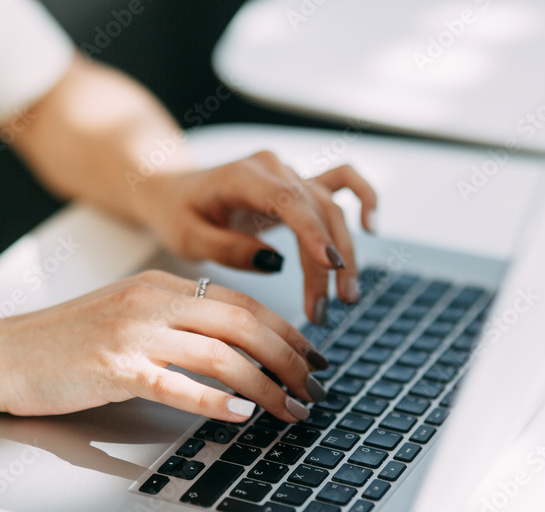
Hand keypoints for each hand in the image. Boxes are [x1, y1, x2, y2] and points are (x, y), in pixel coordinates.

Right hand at [0, 270, 330, 423]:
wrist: (0, 354)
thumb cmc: (61, 343)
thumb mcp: (123, 316)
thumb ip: (171, 323)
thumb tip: (226, 348)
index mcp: (158, 287)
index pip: (239, 303)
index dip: (285, 330)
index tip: (311, 355)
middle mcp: (151, 302)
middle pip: (243, 324)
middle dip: (289, 358)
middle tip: (315, 386)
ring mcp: (132, 333)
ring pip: (221, 354)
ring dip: (266, 384)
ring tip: (291, 408)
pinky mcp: (113, 367)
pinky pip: (176, 383)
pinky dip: (215, 400)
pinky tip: (242, 414)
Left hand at [132, 152, 377, 325]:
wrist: (173, 193)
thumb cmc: (179, 214)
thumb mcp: (188, 237)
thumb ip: (226, 248)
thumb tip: (273, 262)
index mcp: (244, 176)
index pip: (289, 201)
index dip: (314, 233)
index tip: (332, 266)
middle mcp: (274, 169)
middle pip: (318, 212)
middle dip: (330, 263)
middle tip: (328, 309)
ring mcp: (291, 174)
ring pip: (332, 209)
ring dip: (345, 253)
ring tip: (344, 299)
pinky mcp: (300, 186)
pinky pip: (341, 182)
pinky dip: (362, 197)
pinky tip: (371, 226)